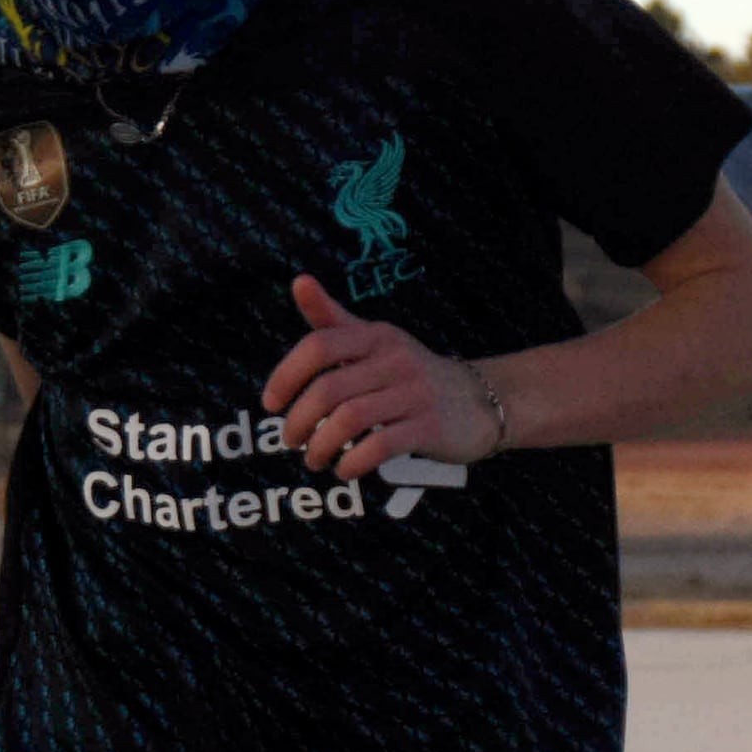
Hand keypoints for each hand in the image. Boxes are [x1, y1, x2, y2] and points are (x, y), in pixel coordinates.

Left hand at [265, 276, 497, 474]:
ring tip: (313, 459)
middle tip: (290, 441)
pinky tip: (345, 469)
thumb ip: (333, 319)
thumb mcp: (375, 341)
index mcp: (375, 336)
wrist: (480, 399)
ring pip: (350, 420)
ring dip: (321, 447)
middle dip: (298, 422)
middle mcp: (394, 359)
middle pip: (328, 390)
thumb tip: (299, 281)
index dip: (286, 376)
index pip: (318, 346)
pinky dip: (353, 463)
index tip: (271, 404)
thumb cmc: (411, 373)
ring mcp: (414, 393)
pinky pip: (380, 447)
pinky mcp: (430, 427)